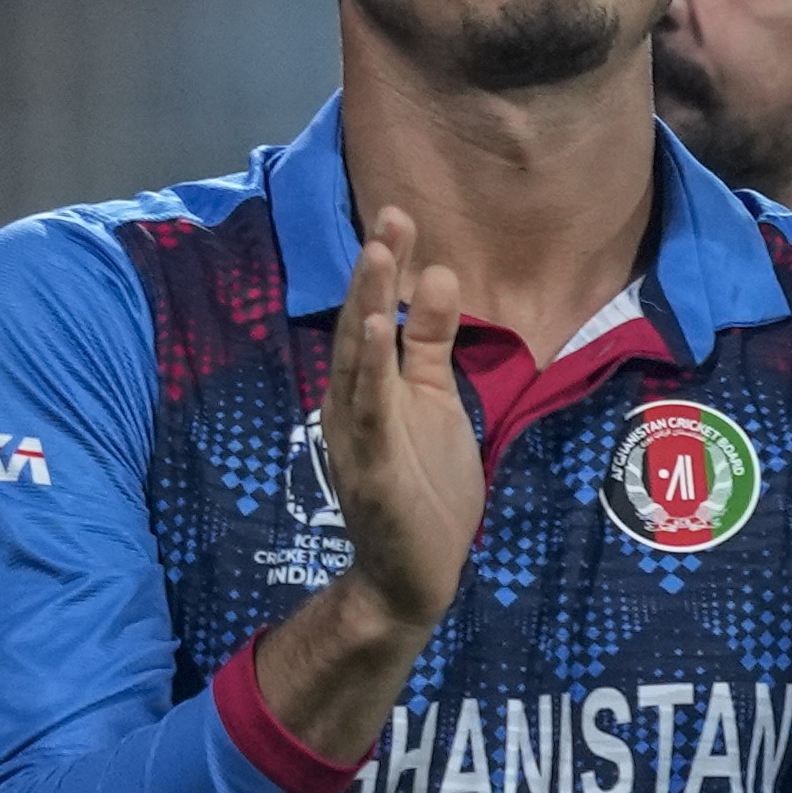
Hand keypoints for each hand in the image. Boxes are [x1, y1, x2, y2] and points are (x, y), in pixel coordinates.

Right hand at [316, 208, 488, 639]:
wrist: (415, 575)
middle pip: (361, 328)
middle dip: (374, 275)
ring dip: (367, 308)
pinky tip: (378, 333)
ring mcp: (359, 436)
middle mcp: (354, 404)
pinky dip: (371, 372)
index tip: (400, 217)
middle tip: (389, 218)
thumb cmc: (425, 487)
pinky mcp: (374, 470)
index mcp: (371, 387)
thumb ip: (431, 342)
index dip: (386, 268)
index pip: (376, 316)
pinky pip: (371, 415)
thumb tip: (437, 274)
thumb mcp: (435, 400)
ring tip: (378, 256)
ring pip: (358, 364)